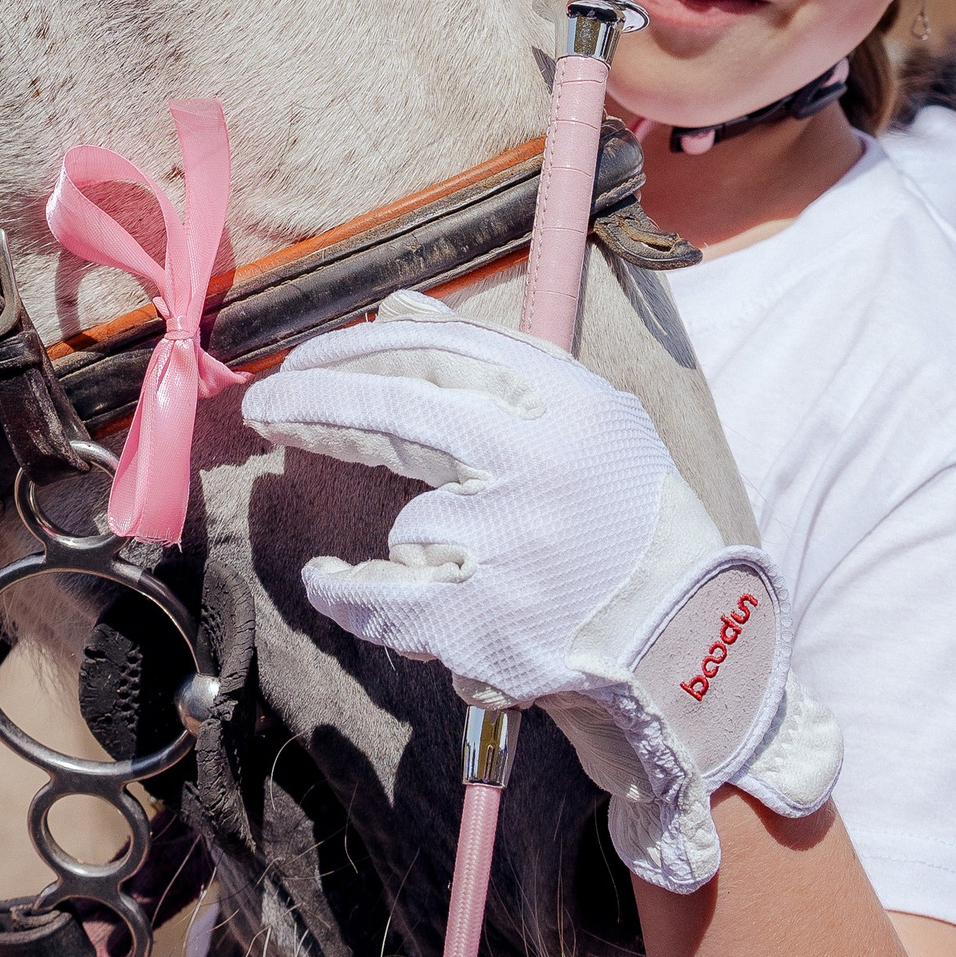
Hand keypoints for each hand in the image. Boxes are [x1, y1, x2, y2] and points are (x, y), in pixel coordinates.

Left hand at [240, 293, 840, 891]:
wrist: (691, 651)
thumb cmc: (627, 528)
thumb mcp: (588, 424)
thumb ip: (495, 362)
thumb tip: (400, 305)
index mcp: (574, 407)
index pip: (441, 352)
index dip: (358, 349)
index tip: (307, 359)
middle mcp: (544, 466)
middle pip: (398, 409)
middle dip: (316, 401)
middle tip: (264, 405)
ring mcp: (512, 549)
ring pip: (409, 524)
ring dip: (419, 546)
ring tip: (474, 571)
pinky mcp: (483, 624)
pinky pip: (380, 598)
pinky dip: (346, 591)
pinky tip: (329, 579)